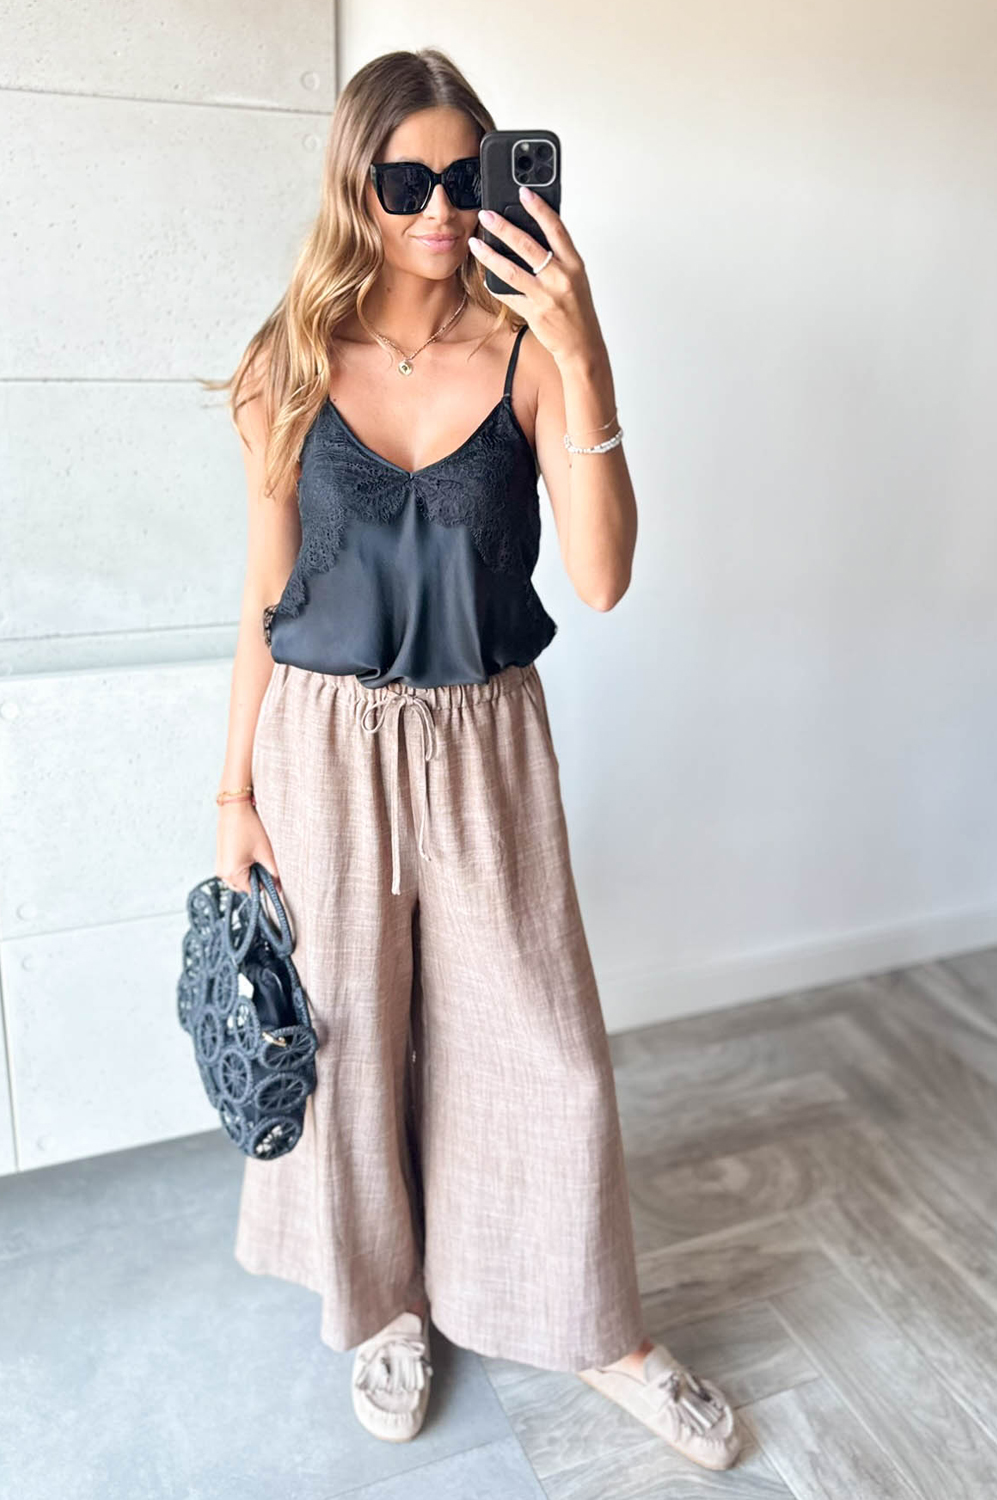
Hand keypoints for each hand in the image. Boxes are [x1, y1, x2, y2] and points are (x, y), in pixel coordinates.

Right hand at [216, 800, 281, 896]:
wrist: (235, 806)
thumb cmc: (249, 826)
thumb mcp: (266, 852)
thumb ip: (274, 873)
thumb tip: (280, 887)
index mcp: (232, 874)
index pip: (253, 890)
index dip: (265, 883)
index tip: (272, 873)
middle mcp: (222, 872)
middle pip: (245, 886)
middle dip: (257, 877)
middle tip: (265, 860)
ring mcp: (220, 865)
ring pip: (240, 877)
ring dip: (251, 871)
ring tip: (256, 854)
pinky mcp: (221, 857)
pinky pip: (234, 868)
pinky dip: (244, 864)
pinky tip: (250, 850)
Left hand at [468, 186, 603, 365]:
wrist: (582, 344)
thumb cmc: (578, 309)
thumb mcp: (576, 278)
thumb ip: (559, 257)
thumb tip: (536, 233)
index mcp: (574, 264)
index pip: (556, 228)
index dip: (539, 208)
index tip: (524, 193)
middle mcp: (560, 277)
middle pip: (527, 245)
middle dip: (504, 227)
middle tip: (487, 215)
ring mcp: (546, 296)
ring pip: (511, 270)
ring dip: (489, 255)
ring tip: (475, 243)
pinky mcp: (533, 312)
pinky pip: (508, 295)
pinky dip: (495, 285)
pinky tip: (486, 276)